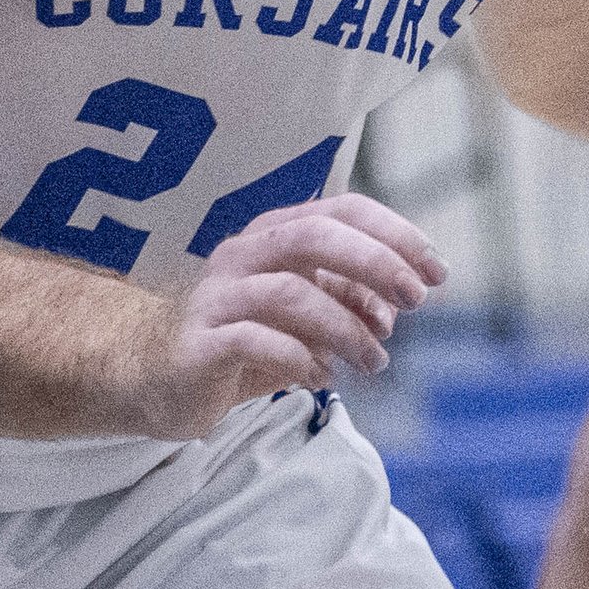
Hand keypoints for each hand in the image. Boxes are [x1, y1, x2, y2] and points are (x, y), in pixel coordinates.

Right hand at [124, 194, 444, 438]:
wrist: (151, 375)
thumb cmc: (235, 340)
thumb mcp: (300, 320)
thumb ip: (344, 305)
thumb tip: (391, 311)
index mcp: (272, 237)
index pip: (340, 211)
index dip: (394, 234)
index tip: (437, 270)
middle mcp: (243, 256)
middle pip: (313, 235)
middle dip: (375, 263)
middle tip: (416, 300)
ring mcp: (217, 297)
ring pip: (291, 293)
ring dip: (345, 327)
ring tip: (374, 361)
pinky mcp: (199, 343)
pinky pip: (255, 342)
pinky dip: (299, 359)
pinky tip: (318, 377)